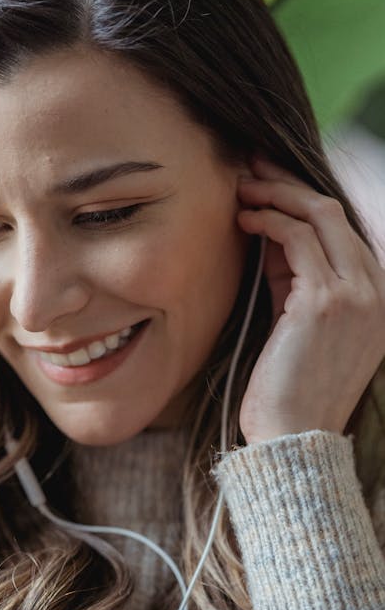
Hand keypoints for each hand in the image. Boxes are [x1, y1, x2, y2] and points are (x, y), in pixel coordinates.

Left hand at [235, 157, 384, 444]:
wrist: (292, 441)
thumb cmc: (286, 393)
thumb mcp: (295, 325)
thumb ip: (292, 280)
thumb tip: (269, 234)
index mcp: (375, 299)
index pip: (341, 231)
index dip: (301, 201)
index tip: (267, 183)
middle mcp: (375, 292)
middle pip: (334, 212)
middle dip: (288, 182)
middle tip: (250, 168)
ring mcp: (356, 294)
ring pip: (318, 216)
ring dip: (275, 194)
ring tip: (240, 189)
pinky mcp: (325, 301)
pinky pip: (296, 238)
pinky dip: (268, 220)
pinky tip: (244, 218)